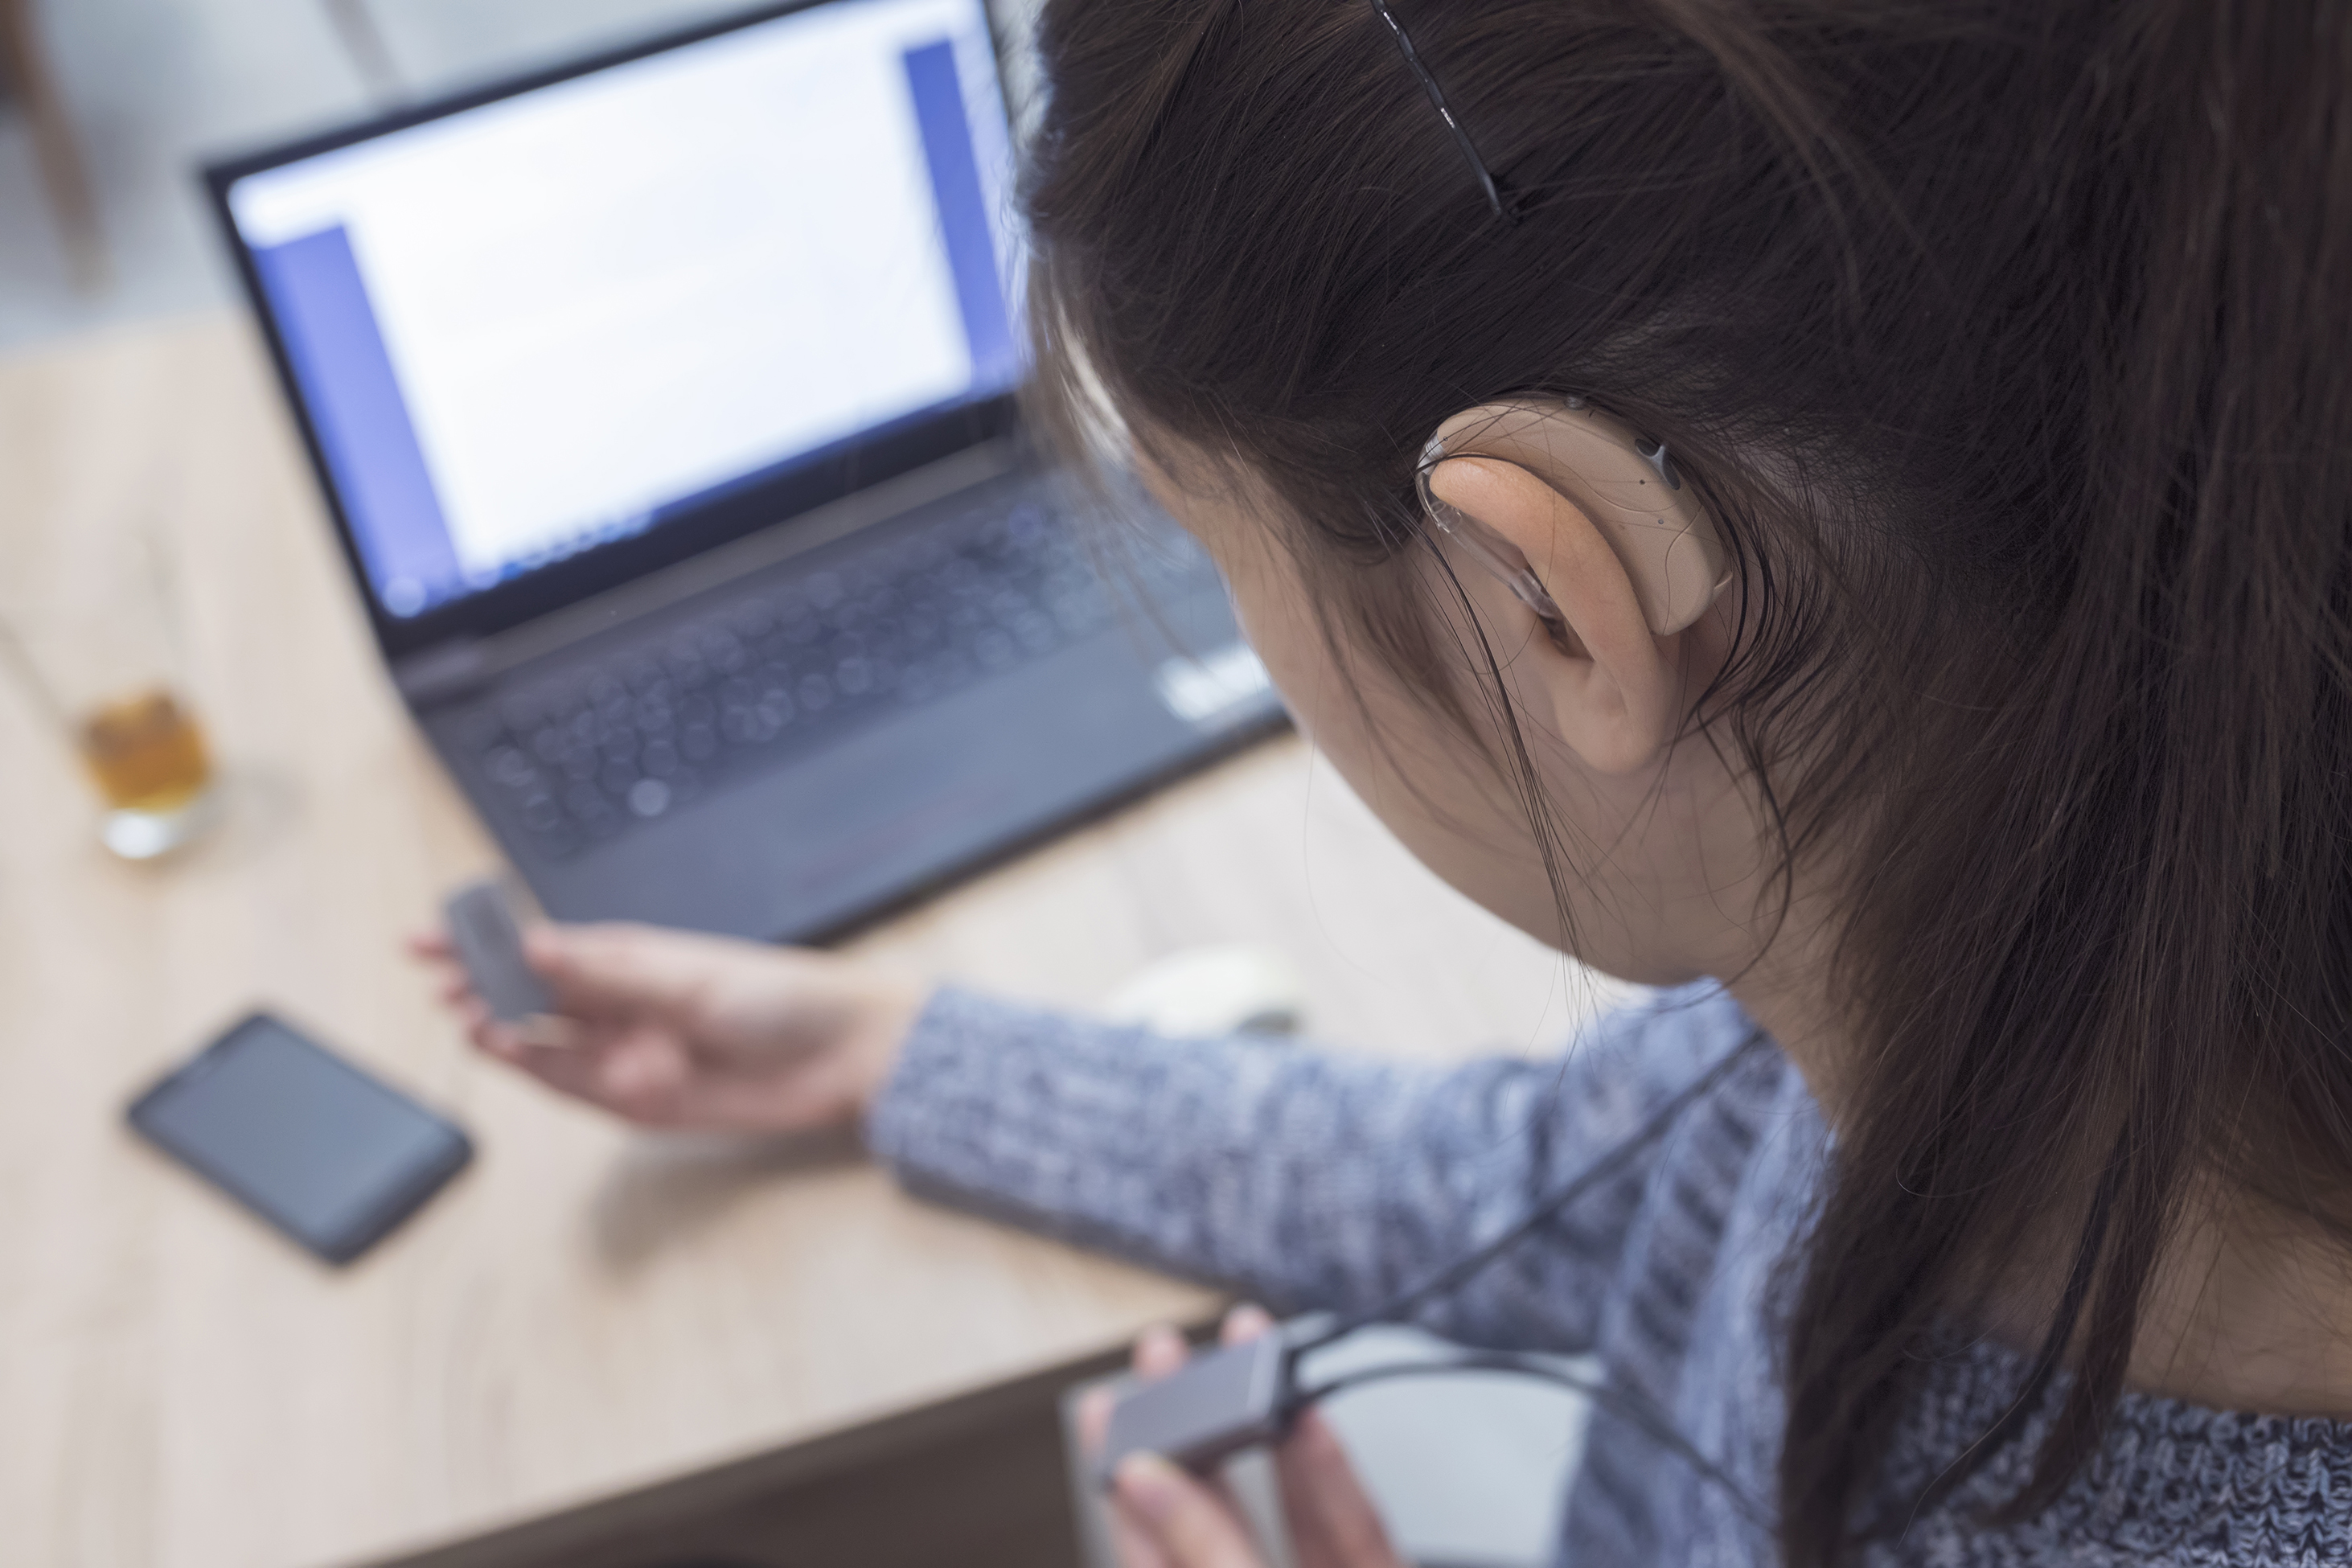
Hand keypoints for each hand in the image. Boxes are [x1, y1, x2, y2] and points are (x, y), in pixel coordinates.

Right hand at [410, 920, 927, 1131]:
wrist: (845, 1057)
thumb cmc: (783, 998)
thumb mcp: (688, 978)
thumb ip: (607, 973)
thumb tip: (534, 948)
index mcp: (632, 961)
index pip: (542, 950)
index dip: (485, 944)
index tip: (429, 938)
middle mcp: (623, 1006)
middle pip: (535, 999)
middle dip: (484, 991)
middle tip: (442, 987)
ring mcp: (629, 1054)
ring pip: (549, 1049)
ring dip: (510, 1036)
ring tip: (474, 1023)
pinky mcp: (644, 1103)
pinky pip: (581, 1091)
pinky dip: (549, 1077)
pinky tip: (518, 1057)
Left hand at [1080, 1306, 1407, 1567]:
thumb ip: (1206, 1552)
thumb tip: (1145, 1478)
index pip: (1153, 1555)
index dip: (1129, 1488)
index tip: (1106, 1412)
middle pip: (1219, 1515)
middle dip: (1193, 1426)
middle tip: (1164, 1351)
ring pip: (1296, 1510)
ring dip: (1271, 1423)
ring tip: (1246, 1351)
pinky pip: (1360, 1524)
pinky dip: (1335, 1469)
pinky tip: (1315, 1417)